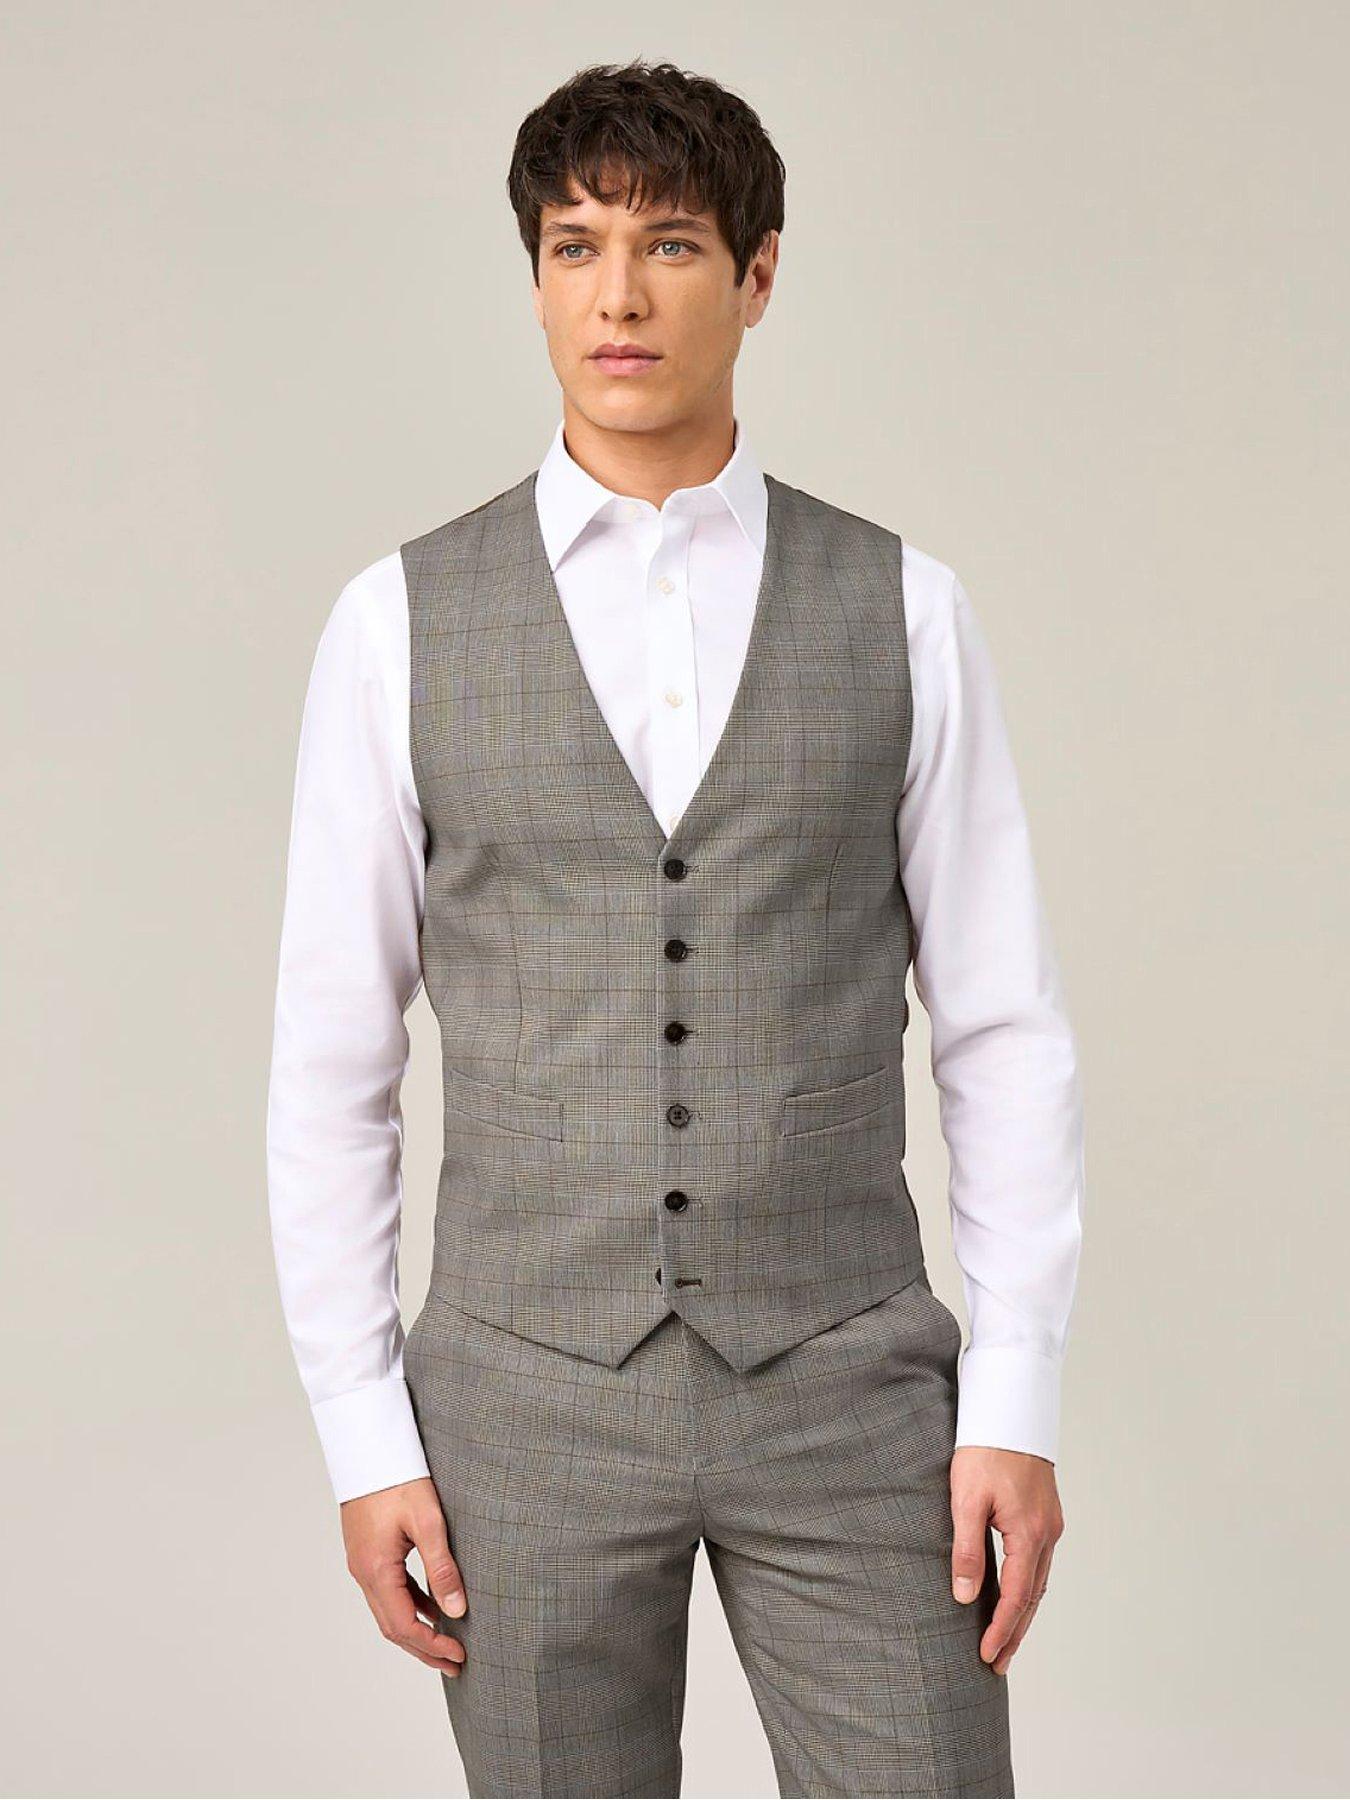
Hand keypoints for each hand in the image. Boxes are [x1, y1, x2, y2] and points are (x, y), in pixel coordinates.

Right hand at [340, 1476, 467, 1674]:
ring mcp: (362, 1563)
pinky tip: (432, 1606)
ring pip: (388, 1611)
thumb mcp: (428, 1521)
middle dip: (424, 1648)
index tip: (458, 1656)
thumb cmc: (398, 1478)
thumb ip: (442, 1567)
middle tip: (456, 1664)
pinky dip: (410, 1605)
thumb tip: (457, 1610)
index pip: (403, 1626)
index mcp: (376, 1570)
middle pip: (392, 1627)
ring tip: (446, 1643)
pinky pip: (388, 1591)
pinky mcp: (367, 1552)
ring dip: (416, 1630)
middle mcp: (363, 1572)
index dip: (431, 1646)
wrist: (368, 1447)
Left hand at [950, 1445, 1063, 1675]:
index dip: (1001, 1630)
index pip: (1017, 1597)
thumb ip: (967, 1549)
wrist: (1009, 1410)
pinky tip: (1015, 1596)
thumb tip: (966, 1596)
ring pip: (1039, 1582)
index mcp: (1029, 1533)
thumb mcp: (966, 1498)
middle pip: (1033, 1597)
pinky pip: (1039, 1563)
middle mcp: (1047, 1533)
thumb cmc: (984, 1450)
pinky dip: (1028, 1588)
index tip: (986, 1656)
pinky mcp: (1046, 1515)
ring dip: (1023, 1613)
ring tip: (1005, 1640)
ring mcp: (1050, 1524)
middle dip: (1015, 1632)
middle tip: (998, 1664)